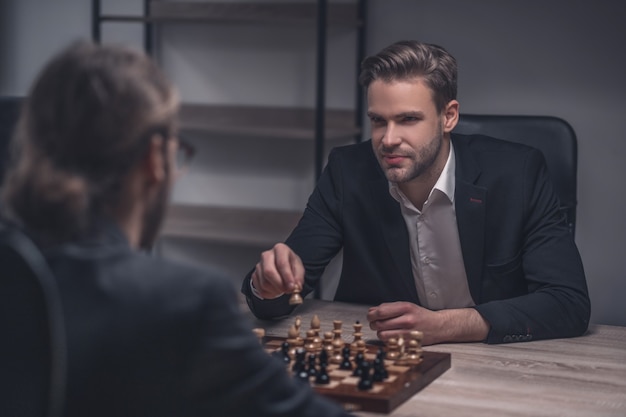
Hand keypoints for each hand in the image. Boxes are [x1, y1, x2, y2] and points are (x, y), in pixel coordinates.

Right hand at [251, 243, 303, 299]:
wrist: (282, 266)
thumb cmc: (290, 265)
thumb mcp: (299, 268)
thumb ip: (298, 277)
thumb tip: (296, 286)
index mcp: (280, 249)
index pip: (281, 263)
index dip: (287, 276)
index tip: (292, 287)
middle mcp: (267, 255)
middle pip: (269, 272)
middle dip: (279, 284)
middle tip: (287, 291)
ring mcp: (259, 265)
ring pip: (264, 282)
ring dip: (275, 290)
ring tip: (283, 289)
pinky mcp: (255, 275)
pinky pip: (260, 289)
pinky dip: (269, 294)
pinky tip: (276, 291)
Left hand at [367, 302, 489, 345]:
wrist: (439, 326)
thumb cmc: (421, 316)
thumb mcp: (406, 306)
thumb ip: (389, 308)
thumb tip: (371, 311)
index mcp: (405, 307)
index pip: (380, 311)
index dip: (371, 315)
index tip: (371, 316)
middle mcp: (407, 319)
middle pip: (379, 324)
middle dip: (374, 324)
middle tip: (377, 324)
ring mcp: (408, 332)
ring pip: (382, 335)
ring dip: (380, 333)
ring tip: (384, 330)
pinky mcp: (409, 343)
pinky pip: (390, 343)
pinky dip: (387, 340)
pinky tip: (391, 336)